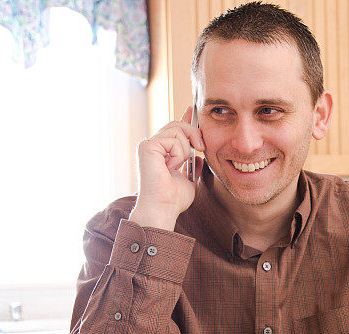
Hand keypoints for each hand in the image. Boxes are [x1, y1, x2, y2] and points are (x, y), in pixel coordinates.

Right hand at [130, 107, 204, 230]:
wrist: (163, 208)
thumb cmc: (174, 199)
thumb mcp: (189, 180)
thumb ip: (192, 167)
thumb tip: (199, 158)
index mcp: (161, 152)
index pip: (174, 129)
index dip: (185, 119)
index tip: (193, 110)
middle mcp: (152, 146)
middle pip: (177, 125)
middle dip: (194, 133)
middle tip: (201, 148)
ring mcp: (148, 145)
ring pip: (177, 131)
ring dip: (185, 150)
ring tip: (178, 166)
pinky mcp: (147, 147)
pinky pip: (172, 140)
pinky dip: (178, 154)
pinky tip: (171, 167)